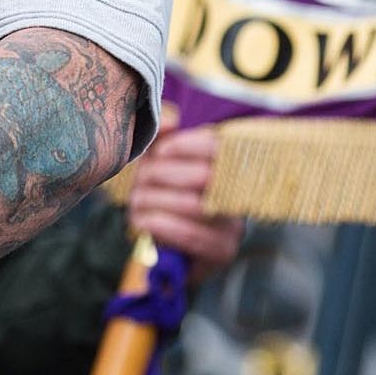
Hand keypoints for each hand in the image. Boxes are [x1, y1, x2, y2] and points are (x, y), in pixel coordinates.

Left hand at [126, 119, 242, 268]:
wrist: (176, 252)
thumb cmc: (168, 198)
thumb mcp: (164, 168)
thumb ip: (164, 141)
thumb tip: (170, 122)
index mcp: (228, 168)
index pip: (219, 147)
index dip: (187, 145)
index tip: (161, 151)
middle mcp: (238, 196)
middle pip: (202, 176)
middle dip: (161, 175)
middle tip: (140, 180)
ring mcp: (234, 225)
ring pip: (193, 205)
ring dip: (155, 201)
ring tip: (137, 201)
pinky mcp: (223, 251)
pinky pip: (191, 235)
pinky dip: (160, 225)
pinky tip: (142, 220)